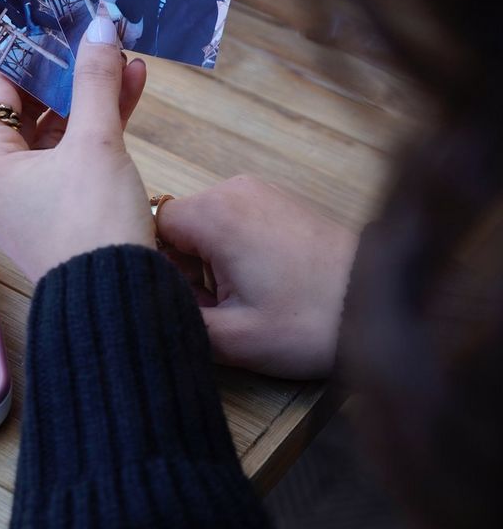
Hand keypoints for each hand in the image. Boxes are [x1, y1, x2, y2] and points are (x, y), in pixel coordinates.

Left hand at [0, 17, 155, 281]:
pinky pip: (77, 153)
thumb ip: (96, 80)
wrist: (119, 302)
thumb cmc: (93, 225)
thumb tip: (98, 26)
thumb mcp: (96, 143)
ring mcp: (33, 195)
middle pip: (30, 107)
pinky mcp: (65, 207)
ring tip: (121, 52)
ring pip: (60, 129)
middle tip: (92, 31)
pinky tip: (131, 87)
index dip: (28, 52)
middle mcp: (1, 180)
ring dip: (91, 94)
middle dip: (67, 70)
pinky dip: (101, 124)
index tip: (55, 19)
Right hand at [157, 177, 357, 377]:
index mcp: (215, 213)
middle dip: (188, 270)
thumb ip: (175, 319)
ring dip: (213, 264)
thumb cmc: (311, 322)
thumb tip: (146, 310)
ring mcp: (261, 191)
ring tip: (248, 299)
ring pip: (207, 226)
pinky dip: (236, 253)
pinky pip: (235, 222)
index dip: (159, 269)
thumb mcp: (232, 338)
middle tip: (221, 308)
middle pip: (179, 226)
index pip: (152, 227)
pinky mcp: (281, 202)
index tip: (186, 300)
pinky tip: (265, 284)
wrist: (381, 304)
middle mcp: (234, 189)